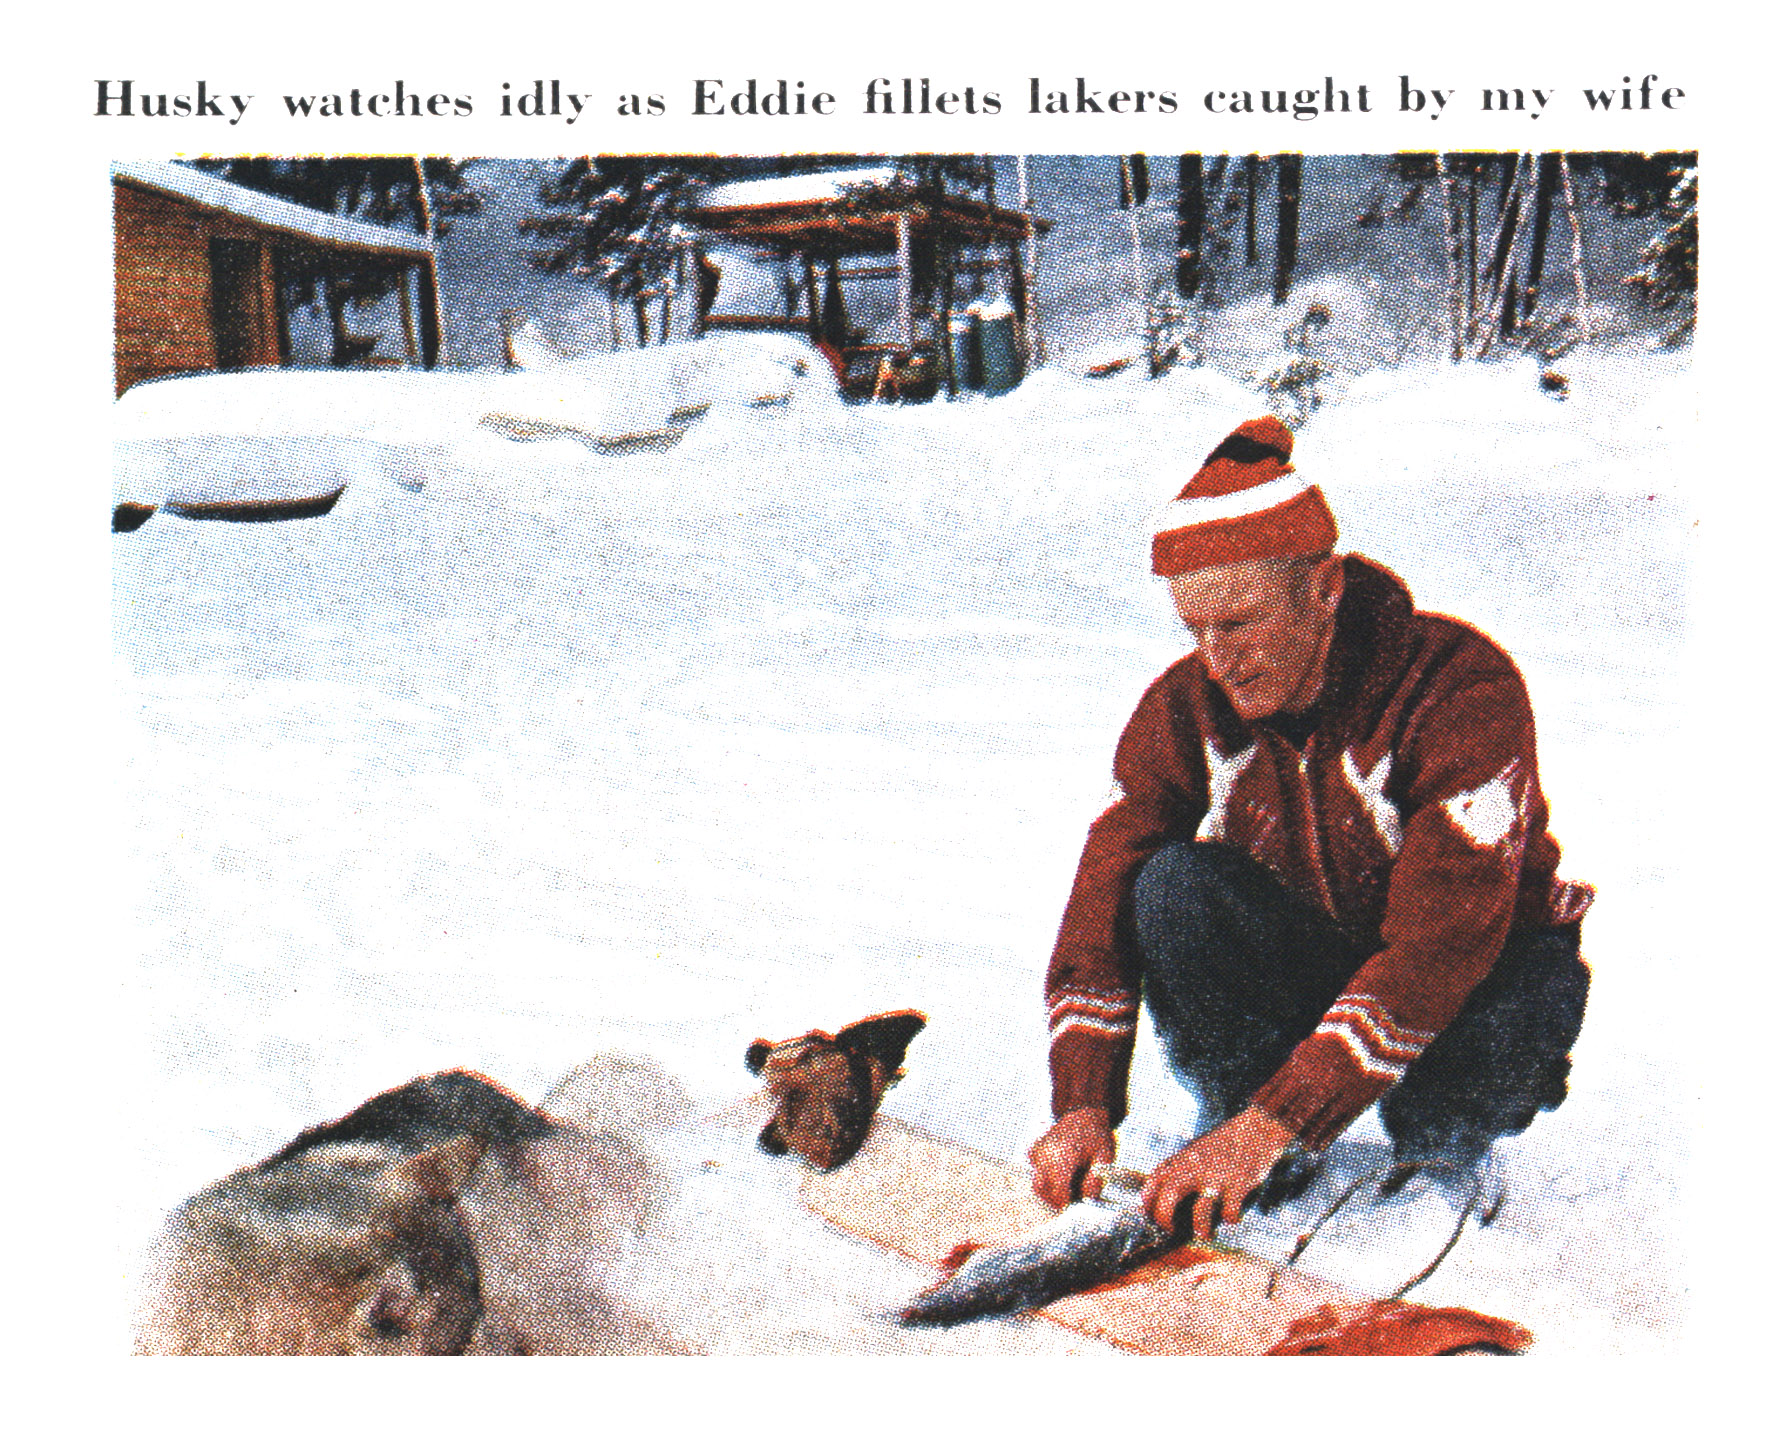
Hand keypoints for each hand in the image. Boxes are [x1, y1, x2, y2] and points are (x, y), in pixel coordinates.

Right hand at [1028, 1107, 1116, 1208]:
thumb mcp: (1105, 1157)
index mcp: (1064, 1155)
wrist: (1083, 1112)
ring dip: (1050, 1191)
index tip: (1074, 1207)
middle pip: (1043, 1190)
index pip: (1058, 1191)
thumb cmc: (1096, 1135)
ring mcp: (1037, 1152)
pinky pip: (1035, 1173)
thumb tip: (1087, 1199)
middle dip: (1056, 1200)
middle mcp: (1046, 1154)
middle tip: (1071, 1199)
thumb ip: (1096, 1180)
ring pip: (1037, 1184)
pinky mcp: (1033, 1151)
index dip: (1066, 1203)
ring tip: (1068, 1184)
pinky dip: (1046, 1178)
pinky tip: (1061, 1171)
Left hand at [1140, 1105, 1296, 1240]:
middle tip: (1170, 1230)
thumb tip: (1168, 1199)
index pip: (1153, 1181)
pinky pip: (1230, 1211)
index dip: (1147, 1202)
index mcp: (1182, 1159)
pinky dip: (1231, 1219)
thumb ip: (1181, 1169)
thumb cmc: (1222, 1144)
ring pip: (1200, 1211)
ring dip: (1201, 1228)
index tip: (1150, 1216)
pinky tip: (1233, 1217)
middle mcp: (1195, 1168)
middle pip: (1169, 1196)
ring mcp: (1217, 1177)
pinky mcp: (1238, 1185)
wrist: (1256, 1129)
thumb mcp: (1194, 1150)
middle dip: (1164, 1218)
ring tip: (1205, 1234)